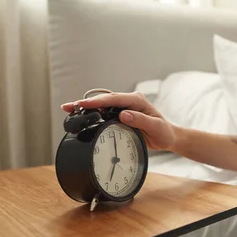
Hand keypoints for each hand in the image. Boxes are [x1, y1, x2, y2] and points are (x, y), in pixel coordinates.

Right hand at [61, 91, 175, 151]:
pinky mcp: (121, 115)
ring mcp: (124, 107)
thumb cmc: (163, 131)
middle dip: (87, 102)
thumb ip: (141, 120)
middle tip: (69, 106)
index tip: (84, 104)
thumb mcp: (155, 127)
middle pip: (105, 100)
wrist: (167, 137)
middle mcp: (130, 101)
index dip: (98, 101)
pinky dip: (93, 113)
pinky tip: (81, 116)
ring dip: (87, 107)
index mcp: (138, 100)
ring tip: (69, 109)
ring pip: (103, 105)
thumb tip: (124, 114)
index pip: (115, 99)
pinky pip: (105, 112)